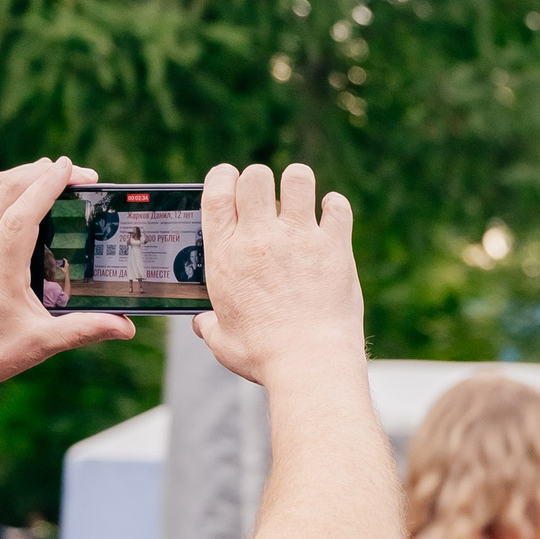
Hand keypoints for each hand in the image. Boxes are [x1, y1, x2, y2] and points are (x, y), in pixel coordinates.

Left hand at [0, 157, 134, 395]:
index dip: (46, 187)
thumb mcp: (40, 344)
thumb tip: (125, 326)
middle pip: (7, 190)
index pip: (21, 215)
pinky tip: (34, 199)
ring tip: (59, 177)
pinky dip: (14, 190)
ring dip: (27, 176)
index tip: (70, 169)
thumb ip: (85, 330)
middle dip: (43, 173)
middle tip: (79, 174)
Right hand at [192, 163, 365, 386]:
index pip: (217, 192)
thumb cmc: (263, 354)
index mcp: (225, 254)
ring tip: (299, 197)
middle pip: (255, 176)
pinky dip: (335, 206)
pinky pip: (337, 207)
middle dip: (258, 178)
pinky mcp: (335, 247)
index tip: (230, 180)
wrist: (309, 362)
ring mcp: (300, 239)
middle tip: (266, 195)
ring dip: (297, 181)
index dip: (223, 177)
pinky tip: (331, 215)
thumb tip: (202, 324)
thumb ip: (209, 326)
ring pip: (297, 179)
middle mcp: (260, 238)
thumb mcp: (223, 340)